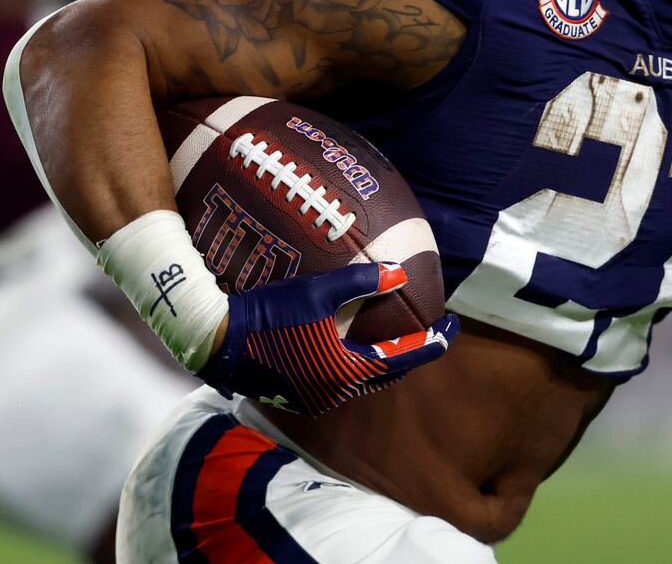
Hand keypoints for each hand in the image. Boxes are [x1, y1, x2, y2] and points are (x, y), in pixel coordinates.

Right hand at [197, 261, 458, 415]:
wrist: (218, 342)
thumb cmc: (268, 312)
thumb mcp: (317, 291)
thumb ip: (361, 282)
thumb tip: (401, 272)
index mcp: (346, 370)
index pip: (404, 358)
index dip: (432, 343)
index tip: (453, 328)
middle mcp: (335, 392)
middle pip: (386, 374)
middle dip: (410, 353)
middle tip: (428, 332)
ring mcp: (315, 398)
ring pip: (362, 380)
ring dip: (381, 361)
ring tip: (393, 336)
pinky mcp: (297, 396)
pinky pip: (339, 382)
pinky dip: (355, 365)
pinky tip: (351, 345)